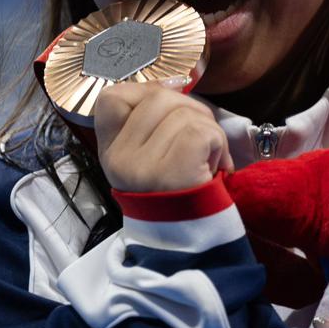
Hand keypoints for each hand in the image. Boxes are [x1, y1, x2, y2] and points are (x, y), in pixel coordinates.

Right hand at [94, 81, 232, 193]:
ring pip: (184, 113)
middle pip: (158, 98)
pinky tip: (216, 165)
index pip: (111, 98)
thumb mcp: (150, 158)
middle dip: (190, 109)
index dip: (145, 88)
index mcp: (110, 153)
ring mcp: (144, 166)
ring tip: (207, 159)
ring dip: (209, 130)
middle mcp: (120, 159)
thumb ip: (152, 121)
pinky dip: (219, 144)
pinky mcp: (174, 171)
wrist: (190, 244)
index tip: (171, 96)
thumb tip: (176, 83)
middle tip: (201, 139)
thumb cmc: (177, 193)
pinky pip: (202, 131)